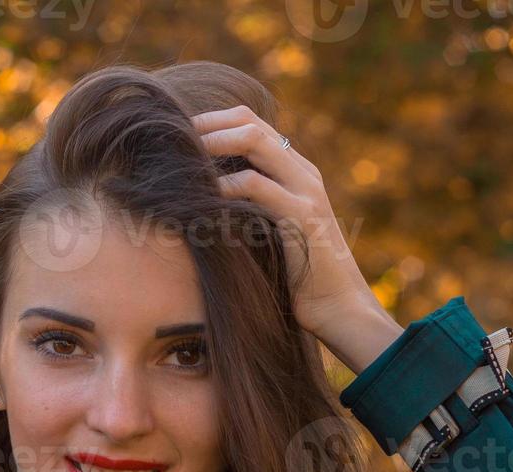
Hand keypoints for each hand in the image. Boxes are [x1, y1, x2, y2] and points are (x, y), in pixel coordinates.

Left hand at [190, 105, 396, 342]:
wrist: (340, 308)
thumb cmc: (300, 277)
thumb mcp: (272, 232)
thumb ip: (251, 208)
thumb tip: (204, 200)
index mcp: (297, 172)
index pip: (252, 124)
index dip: (213, 123)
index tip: (179, 136)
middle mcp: (303, 172)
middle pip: (250, 123)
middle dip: (206, 125)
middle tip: (172, 138)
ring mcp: (305, 190)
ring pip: (254, 140)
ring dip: (211, 144)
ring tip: (183, 157)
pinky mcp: (301, 216)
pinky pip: (255, 184)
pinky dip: (223, 185)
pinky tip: (202, 196)